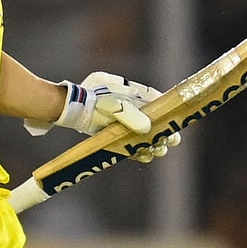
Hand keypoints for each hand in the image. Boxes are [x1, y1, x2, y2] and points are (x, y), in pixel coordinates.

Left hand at [23, 73, 182, 164]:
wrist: (69, 109)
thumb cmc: (92, 102)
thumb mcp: (113, 106)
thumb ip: (130, 115)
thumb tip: (148, 128)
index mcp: (130, 91)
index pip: (154, 101)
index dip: (166, 112)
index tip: (177, 120)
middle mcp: (127, 104)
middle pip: (151, 119)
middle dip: (162, 131)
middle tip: (174, 141)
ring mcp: (119, 118)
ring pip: (141, 132)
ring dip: (152, 142)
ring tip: (161, 151)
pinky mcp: (112, 131)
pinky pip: (129, 141)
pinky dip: (137, 149)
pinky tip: (147, 156)